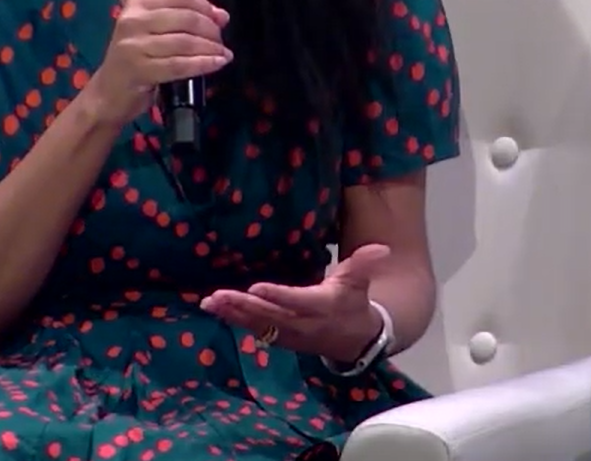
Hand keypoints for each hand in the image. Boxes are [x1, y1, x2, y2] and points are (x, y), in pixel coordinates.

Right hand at [77, 0, 230, 129]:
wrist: (107, 94)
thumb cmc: (134, 61)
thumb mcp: (153, 33)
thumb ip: (183, 20)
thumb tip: (221, 15)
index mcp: (137, 4)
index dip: (206, 6)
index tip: (221, 19)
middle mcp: (133, 20)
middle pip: (186, 18)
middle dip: (211, 30)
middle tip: (221, 42)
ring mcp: (134, 45)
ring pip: (185, 42)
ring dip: (210, 48)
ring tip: (223, 54)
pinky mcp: (139, 69)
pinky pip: (179, 65)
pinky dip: (202, 64)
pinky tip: (217, 64)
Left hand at [200, 244, 389, 362]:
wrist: (356, 341)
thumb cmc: (353, 304)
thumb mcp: (359, 282)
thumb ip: (364, 264)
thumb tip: (381, 248)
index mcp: (320, 307)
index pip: (296, 302)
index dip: (277, 296)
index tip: (256, 288)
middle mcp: (301, 324)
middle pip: (269, 315)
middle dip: (243, 306)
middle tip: (219, 295)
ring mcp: (288, 334)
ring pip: (257, 324)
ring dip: (232, 314)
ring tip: (210, 302)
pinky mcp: (278, 338)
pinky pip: (254, 329)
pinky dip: (234, 320)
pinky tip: (214, 309)